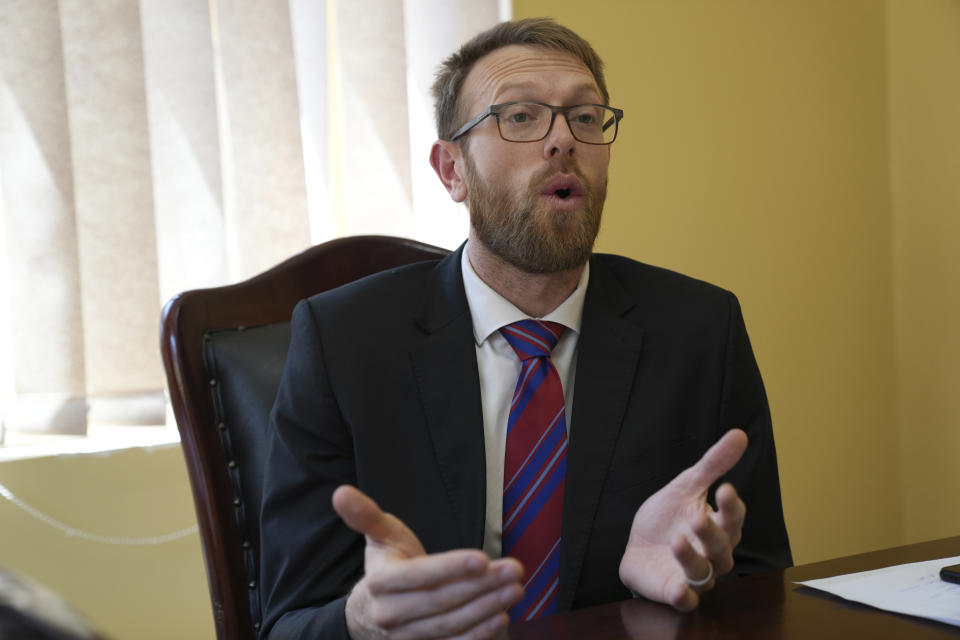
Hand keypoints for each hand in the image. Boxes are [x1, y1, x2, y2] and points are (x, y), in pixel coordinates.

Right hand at [333, 485, 523, 639]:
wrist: (369, 616)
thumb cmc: (385, 567)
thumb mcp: (379, 537)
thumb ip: (365, 515)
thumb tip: (341, 492)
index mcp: (380, 582)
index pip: (420, 576)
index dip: (451, 568)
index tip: (483, 558)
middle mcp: (390, 615)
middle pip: (441, 602)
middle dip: (482, 586)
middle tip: (514, 570)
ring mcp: (406, 639)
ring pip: (450, 626)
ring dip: (486, 610)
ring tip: (514, 591)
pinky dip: (478, 636)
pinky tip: (501, 619)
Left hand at [618, 429, 747, 610]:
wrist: (637, 548)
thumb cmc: (667, 518)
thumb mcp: (685, 486)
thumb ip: (712, 465)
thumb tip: (740, 434)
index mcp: (718, 526)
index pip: (733, 517)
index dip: (732, 506)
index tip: (726, 489)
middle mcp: (712, 554)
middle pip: (722, 547)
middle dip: (711, 533)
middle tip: (697, 516)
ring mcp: (694, 576)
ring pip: (704, 573)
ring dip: (692, 558)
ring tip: (677, 539)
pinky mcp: (675, 592)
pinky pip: (685, 600)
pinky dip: (684, 596)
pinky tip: (679, 589)